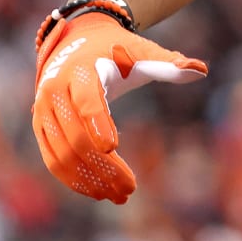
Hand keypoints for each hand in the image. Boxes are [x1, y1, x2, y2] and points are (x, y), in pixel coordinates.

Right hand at [31, 11, 207, 203]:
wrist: (76, 44)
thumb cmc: (116, 51)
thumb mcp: (141, 52)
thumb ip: (169, 64)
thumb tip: (200, 70)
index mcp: (81, 71)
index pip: (87, 100)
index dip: (98, 122)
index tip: (113, 148)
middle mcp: (54, 92)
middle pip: (75, 136)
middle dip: (103, 166)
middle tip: (130, 189)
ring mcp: (43, 112)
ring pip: (61, 154)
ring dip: (88, 180)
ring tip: (118, 196)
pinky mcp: (40, 127)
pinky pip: (52, 159)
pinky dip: (74, 179)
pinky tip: (98, 192)